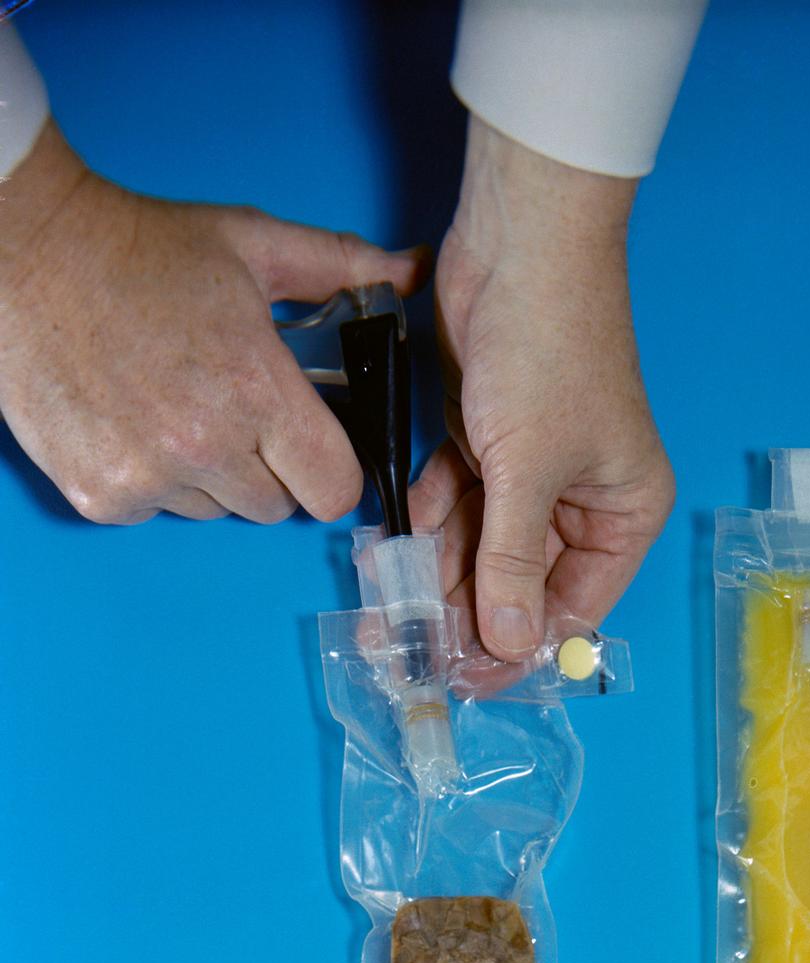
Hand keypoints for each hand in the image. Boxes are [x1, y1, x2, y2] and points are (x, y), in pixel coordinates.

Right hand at [0, 122, 426, 522]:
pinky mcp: (100, 494)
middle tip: (231, 409)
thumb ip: (341, 267)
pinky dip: (150, 480)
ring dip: (208, 475)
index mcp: (256, 391)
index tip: (314, 448)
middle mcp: (205, 445)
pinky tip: (131, 420)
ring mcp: (149, 476)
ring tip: (174, 406)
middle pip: (277, 507)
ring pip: (216, 512)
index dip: (331, 471)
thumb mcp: (253, 243)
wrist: (24, 249)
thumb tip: (411, 269)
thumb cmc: (141, 246)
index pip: (334, 490)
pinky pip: (156, 511)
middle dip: (268, 467)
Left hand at [408, 117, 673, 665]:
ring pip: (479, 544)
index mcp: (623, 513)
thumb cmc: (548, 352)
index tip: (464, 680)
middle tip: (404, 651)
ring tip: (382, 608)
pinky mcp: (486, 439)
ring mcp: (531, 470)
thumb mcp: (527, 470)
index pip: (572, 607)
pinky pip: (453, 501)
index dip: (517, 646)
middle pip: (519, 581)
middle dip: (462, 612)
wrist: (518, 241)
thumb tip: (506, 644)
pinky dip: (423, 521)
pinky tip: (388, 548)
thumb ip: (509, 561)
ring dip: (433, 571)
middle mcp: (582, 500)